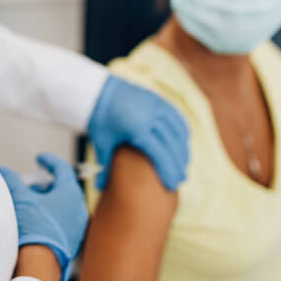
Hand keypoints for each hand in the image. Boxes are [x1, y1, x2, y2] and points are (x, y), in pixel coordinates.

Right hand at [0, 152, 88, 280]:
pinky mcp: (72, 243)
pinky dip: (49, 217)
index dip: (50, 161)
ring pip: (62, 207)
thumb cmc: (33, 229)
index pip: (63, 170)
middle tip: (29, 186)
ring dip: (46, 203)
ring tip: (28, 205)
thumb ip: (13, 181)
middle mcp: (79, 209)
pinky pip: (62, 223)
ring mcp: (77, 227)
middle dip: (44, 186)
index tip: (40, 158)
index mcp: (71, 194)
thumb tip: (4, 171)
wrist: (39, 265)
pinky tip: (34, 222)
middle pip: (62, 189)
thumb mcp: (20, 198)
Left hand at [87, 75, 189, 190]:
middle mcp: (150, 116)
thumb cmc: (99, 119)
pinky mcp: (158, 99)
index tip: (172, 185)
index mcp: (137, 128)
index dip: (168, 171)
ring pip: (178, 131)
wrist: (98, 90)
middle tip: (181, 180)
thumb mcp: (102, 143)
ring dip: (182, 148)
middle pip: (172, 145)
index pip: (160, 154)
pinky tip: (181, 144)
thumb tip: (99, 190)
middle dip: (178, 164)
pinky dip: (181, 131)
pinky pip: (176, 117)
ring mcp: (156, 105)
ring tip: (182, 164)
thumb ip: (105, 167)